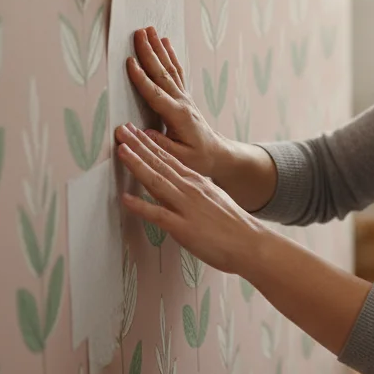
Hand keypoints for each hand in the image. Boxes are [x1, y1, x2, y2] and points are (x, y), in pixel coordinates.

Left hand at [115, 122, 263, 274]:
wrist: (251, 243)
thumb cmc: (233, 225)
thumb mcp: (214, 198)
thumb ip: (195, 190)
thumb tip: (180, 184)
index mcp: (197, 182)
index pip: (169, 158)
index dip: (149, 144)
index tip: (134, 132)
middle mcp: (190, 189)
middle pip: (160, 164)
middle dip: (138, 146)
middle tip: (122, 130)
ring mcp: (187, 207)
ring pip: (157, 182)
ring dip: (137, 165)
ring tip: (121, 151)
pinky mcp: (184, 228)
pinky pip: (159, 215)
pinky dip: (141, 206)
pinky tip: (126, 199)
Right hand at [126, 26, 225, 177]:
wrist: (218, 154)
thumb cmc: (198, 159)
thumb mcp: (179, 158)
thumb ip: (158, 145)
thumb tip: (135, 132)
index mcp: (178, 116)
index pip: (156, 94)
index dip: (141, 78)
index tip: (129, 62)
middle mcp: (182, 102)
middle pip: (162, 73)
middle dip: (149, 52)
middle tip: (139, 32)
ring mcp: (184, 97)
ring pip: (169, 68)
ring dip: (158, 48)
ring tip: (149, 30)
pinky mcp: (183, 97)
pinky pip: (175, 72)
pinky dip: (170, 55)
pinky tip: (165, 43)